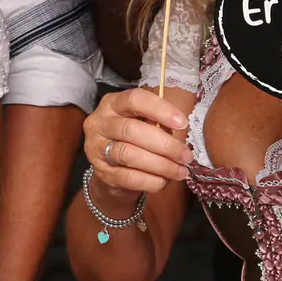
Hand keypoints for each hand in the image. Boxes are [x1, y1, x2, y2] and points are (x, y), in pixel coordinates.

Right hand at [83, 86, 189, 202]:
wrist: (110, 170)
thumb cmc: (133, 140)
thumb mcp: (142, 124)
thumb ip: (157, 124)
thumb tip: (181, 136)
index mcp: (112, 104)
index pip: (134, 100)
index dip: (160, 110)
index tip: (182, 123)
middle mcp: (100, 123)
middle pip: (132, 130)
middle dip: (164, 145)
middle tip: (185, 155)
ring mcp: (96, 148)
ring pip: (129, 155)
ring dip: (160, 165)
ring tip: (180, 171)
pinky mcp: (100, 172)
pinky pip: (127, 177)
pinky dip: (150, 180)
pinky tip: (164, 181)